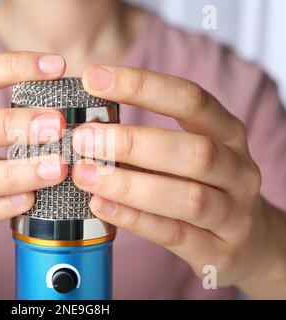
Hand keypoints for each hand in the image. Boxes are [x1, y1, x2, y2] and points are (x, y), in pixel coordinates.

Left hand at [72, 66, 285, 297]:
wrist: (251, 242)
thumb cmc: (205, 187)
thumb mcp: (188, 155)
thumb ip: (146, 144)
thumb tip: (88, 130)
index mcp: (227, 133)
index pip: (191, 100)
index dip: (143, 86)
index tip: (95, 78)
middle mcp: (238, 169)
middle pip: (194, 151)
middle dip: (132, 143)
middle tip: (84, 139)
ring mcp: (234, 213)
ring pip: (187, 197)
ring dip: (129, 185)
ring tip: (84, 175)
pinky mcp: (220, 251)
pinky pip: (176, 234)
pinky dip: (136, 219)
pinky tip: (101, 206)